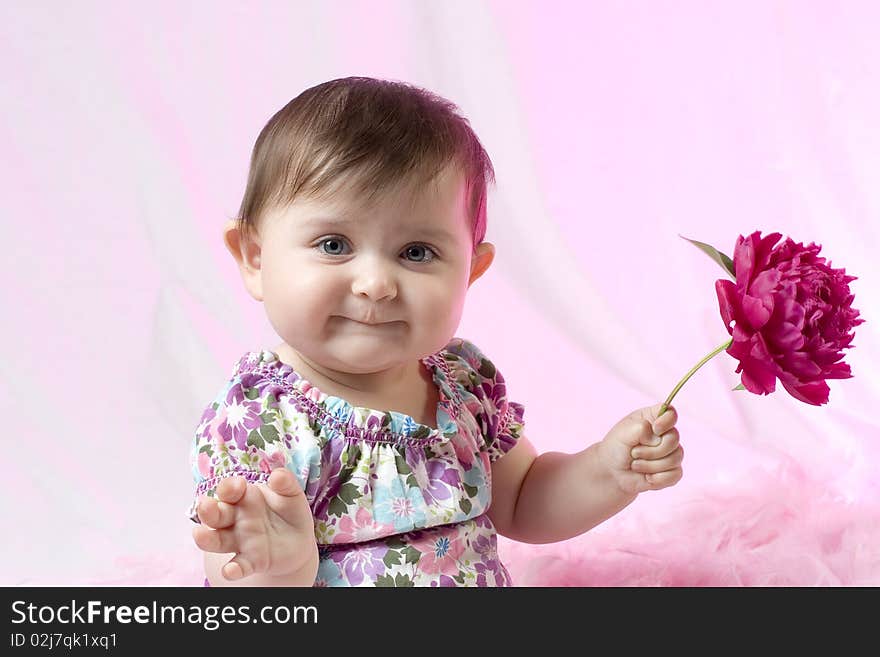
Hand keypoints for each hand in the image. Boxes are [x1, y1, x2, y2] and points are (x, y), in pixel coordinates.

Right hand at [192, 467, 318, 581]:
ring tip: (200, 535)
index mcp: (244, 497)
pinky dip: (233, 570)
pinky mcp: (251, 561)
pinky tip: (231, 570)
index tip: (237, 485)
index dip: (229, 487)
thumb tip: (277, 475)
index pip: (229, 490)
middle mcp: (236, 519)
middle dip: (207, 509)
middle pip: (215, 514)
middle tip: (205, 505)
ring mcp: (240, 541)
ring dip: (207, 538)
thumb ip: (286, 483)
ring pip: (217, 540)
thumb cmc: (289, 512)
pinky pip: (238, 566)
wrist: (299, 541)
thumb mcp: (291, 494)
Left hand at [597, 403, 683, 494]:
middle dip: (652, 450)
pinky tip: (647, 477)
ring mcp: (671, 452)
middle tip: (634, 453)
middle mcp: (665, 434)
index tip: (654, 429)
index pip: (671, 413)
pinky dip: (658, 478)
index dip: (666, 421)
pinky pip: (676, 474)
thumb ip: (642, 429)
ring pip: (675, 458)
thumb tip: (657, 440)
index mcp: (652, 419)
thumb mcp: (624, 433)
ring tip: (635, 465)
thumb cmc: (616, 448)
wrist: (612, 473)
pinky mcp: (672, 471)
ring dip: (651, 465)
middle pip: (674, 438)